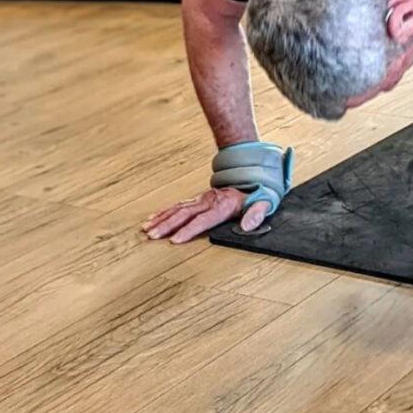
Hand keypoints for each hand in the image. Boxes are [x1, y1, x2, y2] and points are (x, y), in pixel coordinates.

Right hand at [141, 187, 270, 244]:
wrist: (250, 173)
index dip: (188, 230)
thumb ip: (256, 214)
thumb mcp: (264, 202)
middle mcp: (208, 201)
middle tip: (152, 236)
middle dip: (167, 225)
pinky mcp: (197, 199)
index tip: (175, 239)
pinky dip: (164, 212)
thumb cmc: (257, 192)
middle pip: (184, 214)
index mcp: (223, 205)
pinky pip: (177, 205)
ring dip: (161, 219)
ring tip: (147, 229)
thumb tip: (248, 225)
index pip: (202, 220)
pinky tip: (153, 218)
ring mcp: (201, 199)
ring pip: (177, 209)